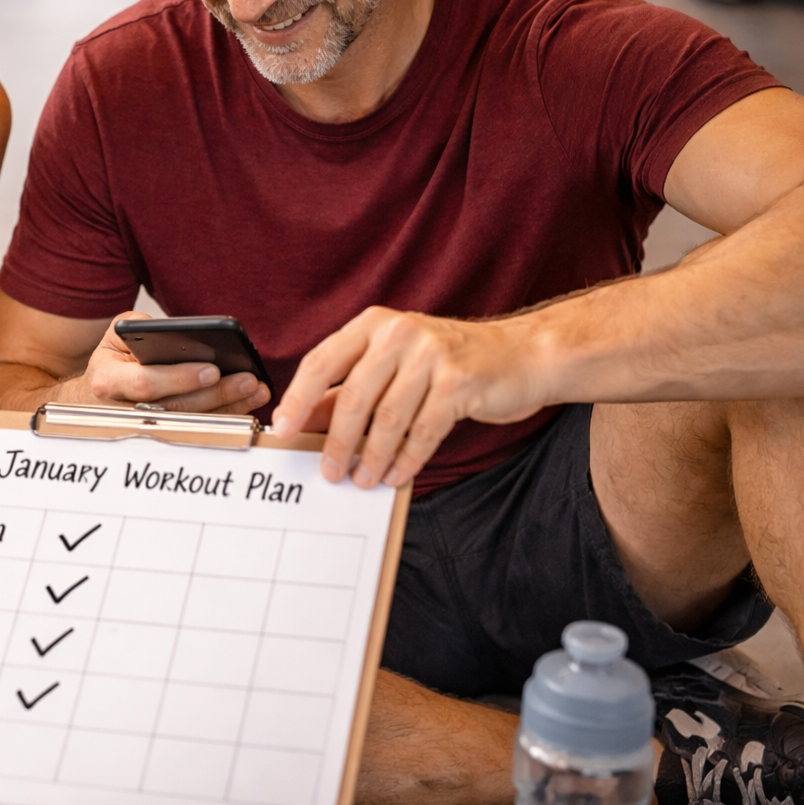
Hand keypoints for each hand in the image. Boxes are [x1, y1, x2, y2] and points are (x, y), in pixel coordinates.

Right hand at [62, 311, 269, 413]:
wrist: (91, 400)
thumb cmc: (111, 362)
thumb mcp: (115, 337)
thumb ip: (138, 326)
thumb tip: (176, 332)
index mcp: (108, 381)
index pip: (146, 383)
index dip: (179, 378)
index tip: (212, 368)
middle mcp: (124, 411)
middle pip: (176, 408)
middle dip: (215, 394)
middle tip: (247, 380)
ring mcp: (144, 430)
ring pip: (190, 423)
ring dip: (227, 408)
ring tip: (255, 389)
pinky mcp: (162, 437)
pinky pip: (196, 430)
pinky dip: (224, 417)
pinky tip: (246, 404)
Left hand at [270, 307, 548, 487]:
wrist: (521, 355)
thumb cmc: (449, 362)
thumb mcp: (392, 365)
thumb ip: (349, 388)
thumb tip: (305, 419)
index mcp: (374, 324)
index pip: (322, 361)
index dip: (298, 398)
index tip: (283, 429)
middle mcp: (399, 333)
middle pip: (353, 395)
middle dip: (337, 441)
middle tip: (328, 471)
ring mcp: (431, 355)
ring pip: (388, 418)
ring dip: (371, 456)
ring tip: (362, 480)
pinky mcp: (459, 382)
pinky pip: (423, 431)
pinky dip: (407, 459)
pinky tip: (395, 475)